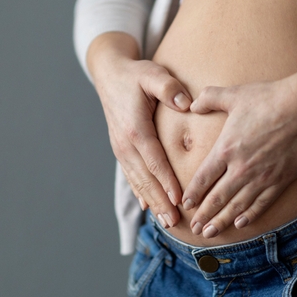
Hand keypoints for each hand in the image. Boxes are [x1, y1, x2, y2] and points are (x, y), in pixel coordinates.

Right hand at [87, 34, 191, 227]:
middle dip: (160, 202)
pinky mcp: (120, 149)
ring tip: (165, 221)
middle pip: (145, 179)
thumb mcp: (153, 74)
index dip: (166, 182)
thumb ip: (169, 88)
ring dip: (151, 202)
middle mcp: (125, 143)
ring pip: (137, 181)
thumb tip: (186, 104)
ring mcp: (120, 148)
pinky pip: (130, 176)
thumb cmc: (135, 74)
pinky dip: (139, 192)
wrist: (109, 74)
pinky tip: (147, 206)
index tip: (178, 200)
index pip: (154, 161)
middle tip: (174, 223)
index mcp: (135, 128)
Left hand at [181, 79, 296, 237]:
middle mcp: (241, 168)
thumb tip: (192, 104)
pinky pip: (262, 203)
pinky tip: (240, 225)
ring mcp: (261, 177)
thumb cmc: (267, 98)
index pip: (203, 178)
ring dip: (222, 221)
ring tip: (211, 233)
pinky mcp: (280, 180)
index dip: (193, 194)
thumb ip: (209, 99)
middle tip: (196, 228)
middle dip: (204, 215)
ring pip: (237, 206)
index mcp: (226, 149)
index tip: (186, 205)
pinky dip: (250, 216)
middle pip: (217, 198)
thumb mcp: (233, 95)